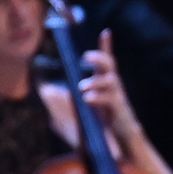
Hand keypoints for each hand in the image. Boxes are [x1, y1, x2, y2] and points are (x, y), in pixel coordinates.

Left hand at [78, 29, 141, 143]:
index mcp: (107, 86)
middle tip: (85, 57)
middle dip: (99, 57)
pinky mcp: (120, 111)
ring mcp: (119, 99)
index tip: (106, 32)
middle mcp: (115, 89)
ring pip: (111, 81)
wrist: (126, 141)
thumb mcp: (89, 110)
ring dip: (95, 81)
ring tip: (81, 87)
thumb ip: (69, 102)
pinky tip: (87, 99)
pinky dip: (98, 97)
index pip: (108, 62)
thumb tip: (45, 95)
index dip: (107, 46)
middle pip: (110, 66)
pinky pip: (111, 100)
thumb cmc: (108, 126)